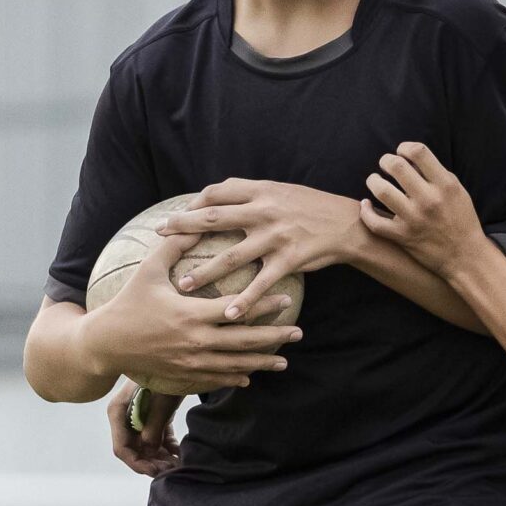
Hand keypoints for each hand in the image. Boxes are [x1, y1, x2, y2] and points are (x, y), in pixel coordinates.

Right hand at [78, 228, 301, 393]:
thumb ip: (175, 246)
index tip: (288, 299)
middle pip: (245, 341)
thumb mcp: (148, 270)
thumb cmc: (127, 302)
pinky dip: (236, 377)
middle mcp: (196, 341)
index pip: (237, 308)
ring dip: (262, 362)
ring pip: (235, 365)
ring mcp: (191, 361)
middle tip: (299, 333)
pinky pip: (217, 378)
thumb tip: (196, 220)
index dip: (264, 305)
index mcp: (190, 313)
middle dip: (275, 338)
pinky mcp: (183, 374)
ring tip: (284, 361)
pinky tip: (251, 375)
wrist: (106, 343)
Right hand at [106, 381, 179, 475]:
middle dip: (153, 464)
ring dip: (162, 459)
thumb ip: (153, 425)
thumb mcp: (160, 398)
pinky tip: (182, 455)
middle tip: (173, 471)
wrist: (177, 353)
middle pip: (135, 451)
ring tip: (179, 465)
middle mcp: (127, 418)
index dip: (138, 464)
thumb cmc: (164, 372)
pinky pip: (159, 440)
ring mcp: (141, 418)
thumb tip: (149, 449)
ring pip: (148, 448)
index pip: (122, 448)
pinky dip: (169, 449)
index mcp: (119, 412)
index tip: (157, 472)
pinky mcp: (154, 416)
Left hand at [163, 180, 363, 321]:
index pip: (216, 192)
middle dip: (182, 227)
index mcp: (260, 191)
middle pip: (213, 218)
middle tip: (159, 236)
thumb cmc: (311, 207)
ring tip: (184, 285)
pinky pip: (261, 283)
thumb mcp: (280, 191)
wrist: (346, 224)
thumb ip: (251, 195)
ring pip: (231, 256)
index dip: (191, 204)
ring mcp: (275, 235)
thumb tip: (218, 199)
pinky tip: (229, 314)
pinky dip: (244, 300)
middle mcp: (264, 210)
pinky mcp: (289, 259)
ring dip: (205, 272)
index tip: (172, 216)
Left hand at [359, 142, 488, 274]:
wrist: (465, 256)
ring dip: (373, 181)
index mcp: (445, 185)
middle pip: (396, 166)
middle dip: (386, 160)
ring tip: (375, 180)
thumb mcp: (457, 191)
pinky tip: (366, 205)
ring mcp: (414, 219)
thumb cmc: (461, 220)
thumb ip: (436, 174)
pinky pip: (375, 222)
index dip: (404, 147)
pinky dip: (366, 211)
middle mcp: (428, 200)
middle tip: (386, 164)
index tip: (401, 151)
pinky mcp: (402, 237)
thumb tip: (410, 159)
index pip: (418, 152)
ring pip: (382, 191)